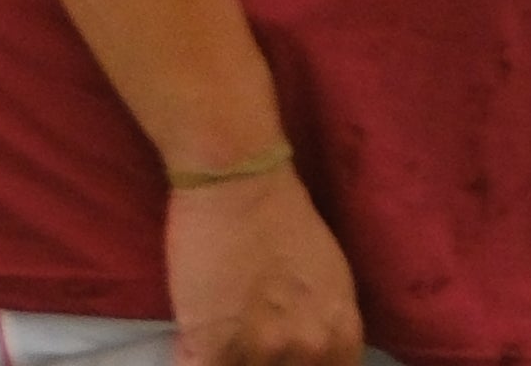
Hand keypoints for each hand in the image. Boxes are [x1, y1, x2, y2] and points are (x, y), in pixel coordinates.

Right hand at [164, 161, 361, 365]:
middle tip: (244, 340)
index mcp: (340, 339)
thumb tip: (307, 350)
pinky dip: (189, 357)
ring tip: (216, 338)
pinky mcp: (211, 344)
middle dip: (260, 361)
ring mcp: (259, 352)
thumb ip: (324, 327)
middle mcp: (307, 353)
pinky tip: (190, 343)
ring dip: (226, 357)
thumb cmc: (286, 218)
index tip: (277, 355)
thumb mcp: (331, 283)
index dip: (298, 365)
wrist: (238, 182)